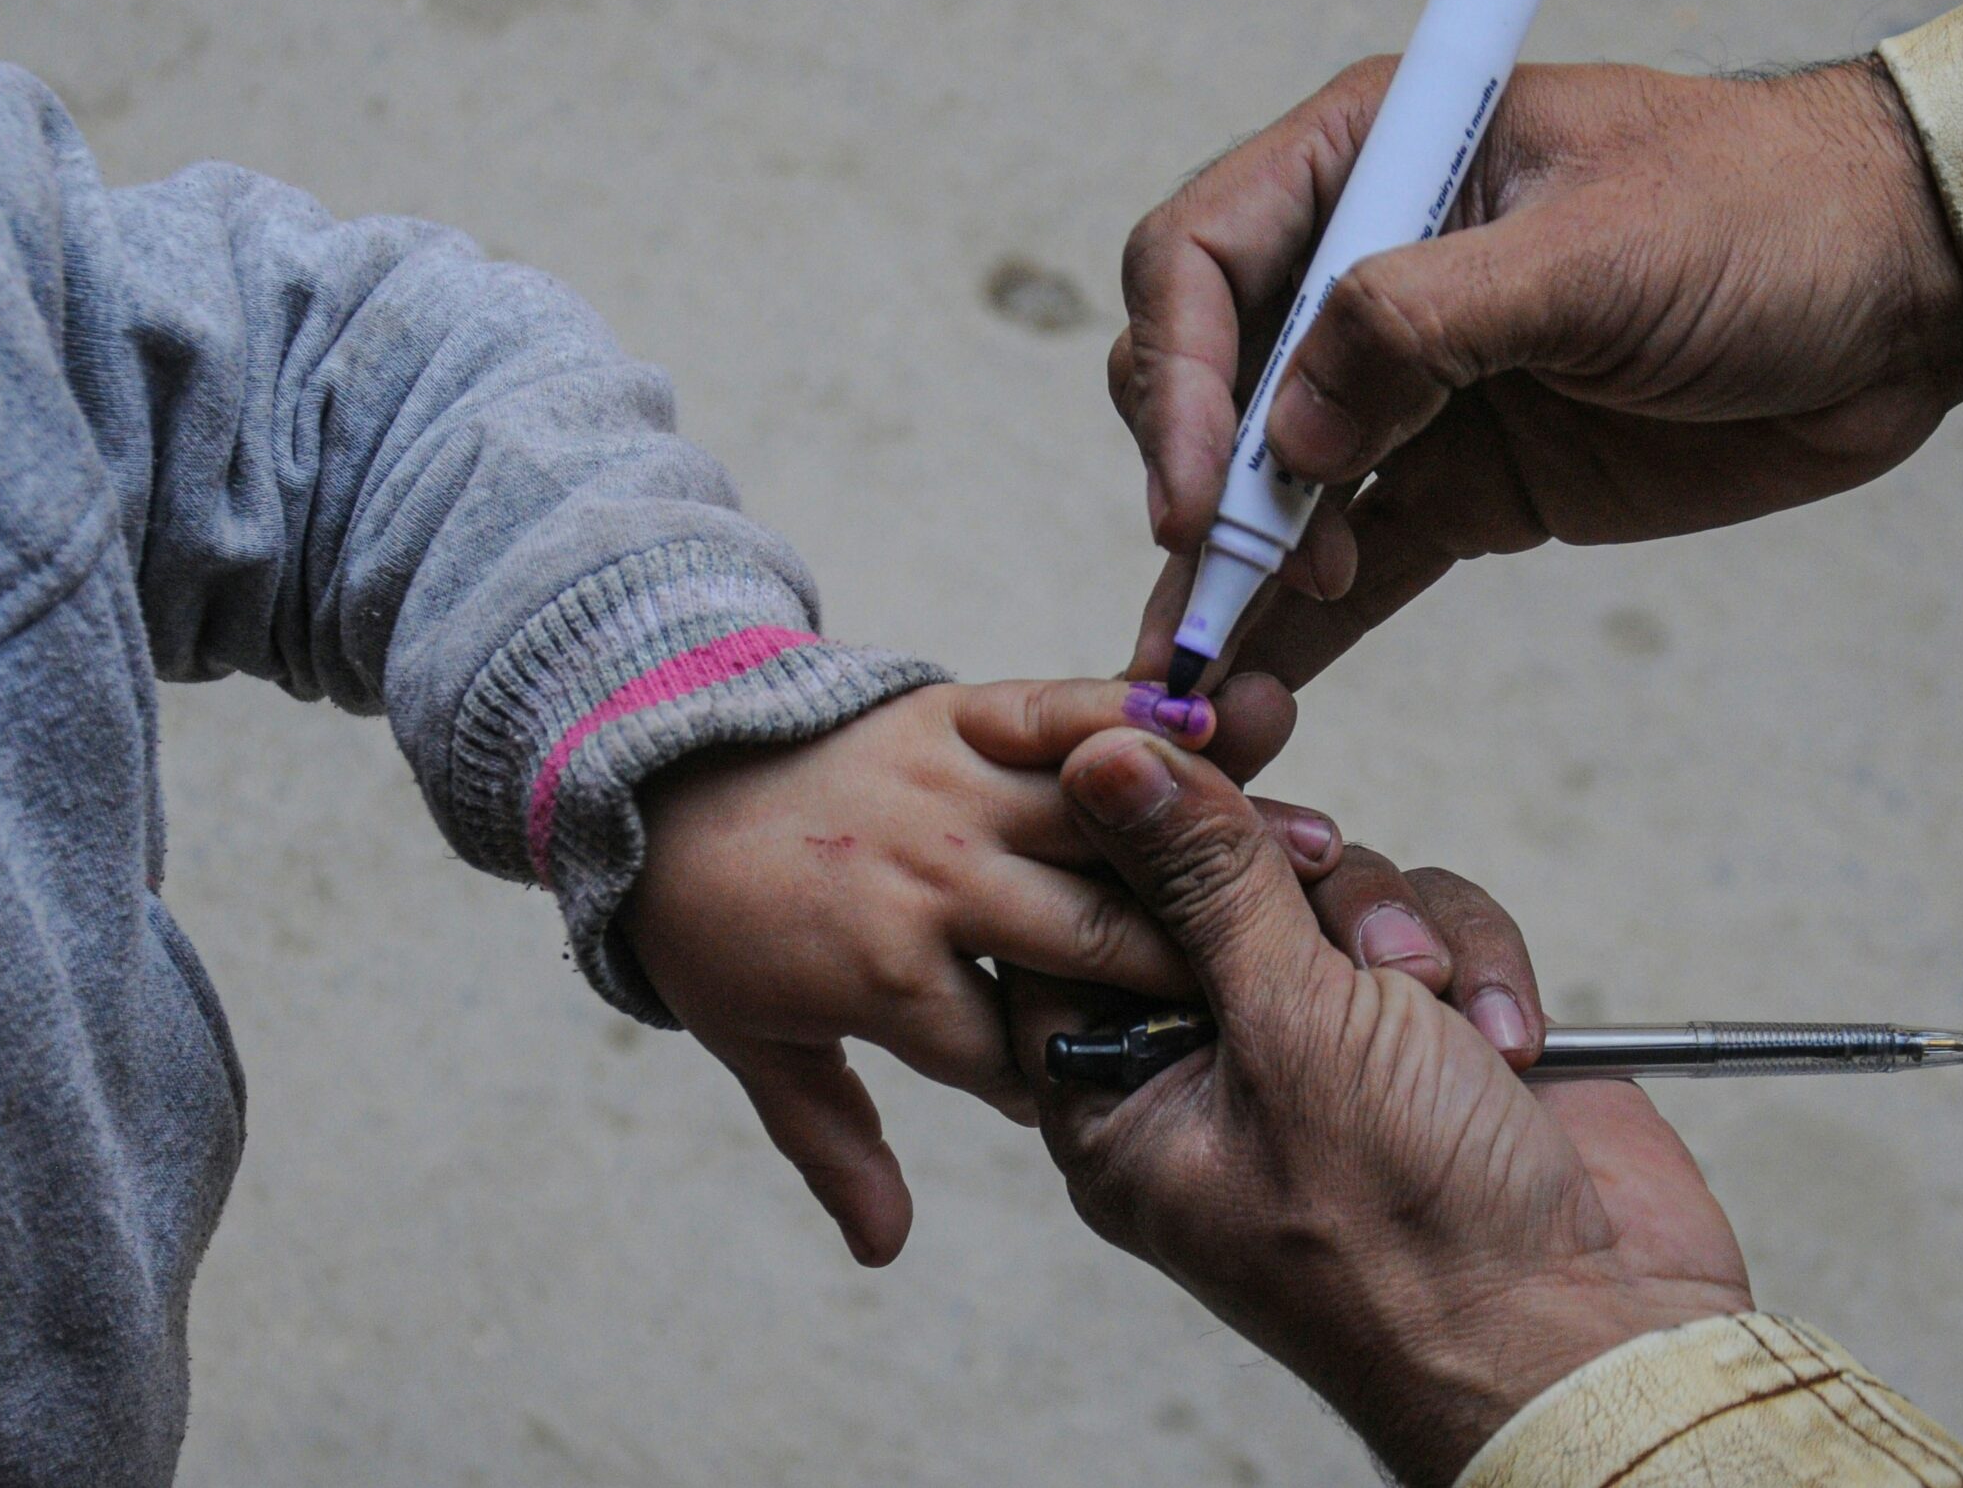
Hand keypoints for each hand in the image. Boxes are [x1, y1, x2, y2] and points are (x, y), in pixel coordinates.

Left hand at [623, 673, 1334, 1265]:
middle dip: (1197, 973)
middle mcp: (932, 884)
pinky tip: (1216, 727)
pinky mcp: (953, 709)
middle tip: (1292, 991)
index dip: (1097, 1085)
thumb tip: (888, 1253)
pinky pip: (1059, 710)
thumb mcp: (757, 1050)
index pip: (1029, 1060)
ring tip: (1311, 860)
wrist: (651, 775)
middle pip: (1101, 944)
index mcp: (887, 981)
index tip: (1170, 1094)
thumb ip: (836, 1146)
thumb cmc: (714, 928)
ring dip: (1212, 843)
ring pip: (1107, 826)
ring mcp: (947, 790)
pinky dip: (1131, 713)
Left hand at [1011, 731, 1749, 1484]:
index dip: (1124, 825)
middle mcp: (1215, 1067)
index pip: (1076, 917)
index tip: (1180, 745)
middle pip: (1213, 881)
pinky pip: (1431, 927)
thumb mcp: (1287, 1030)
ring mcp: (1328, 1049)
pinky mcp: (1431, 1033)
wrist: (1594, 1337)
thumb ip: (1198, 879)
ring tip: (1437, 1008)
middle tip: (1322, 869)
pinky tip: (1508, 1042)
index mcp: (1124, 1095)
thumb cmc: (1410, 1236)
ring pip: (1332, 891)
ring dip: (1396, 930)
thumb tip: (1096, 754)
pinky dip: (1476, 965)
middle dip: (1290, 876)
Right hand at [1119, 56, 1962, 685]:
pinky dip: (1299, 624)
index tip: (1194, 488)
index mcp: (1377, 160)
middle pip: (1207, 380)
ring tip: (1197, 682)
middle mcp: (1366, 271)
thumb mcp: (1594, 249)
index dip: (1171, 373)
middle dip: (1196, 482)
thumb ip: (1422, 324)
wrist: (1908, 297)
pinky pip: (1353, 558)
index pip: (1200, 257)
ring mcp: (1409, 388)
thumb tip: (1283, 436)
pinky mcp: (1462, 483)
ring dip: (1224, 577)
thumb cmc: (1771, 217)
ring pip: (1265, 486)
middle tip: (1229, 574)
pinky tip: (1249, 688)